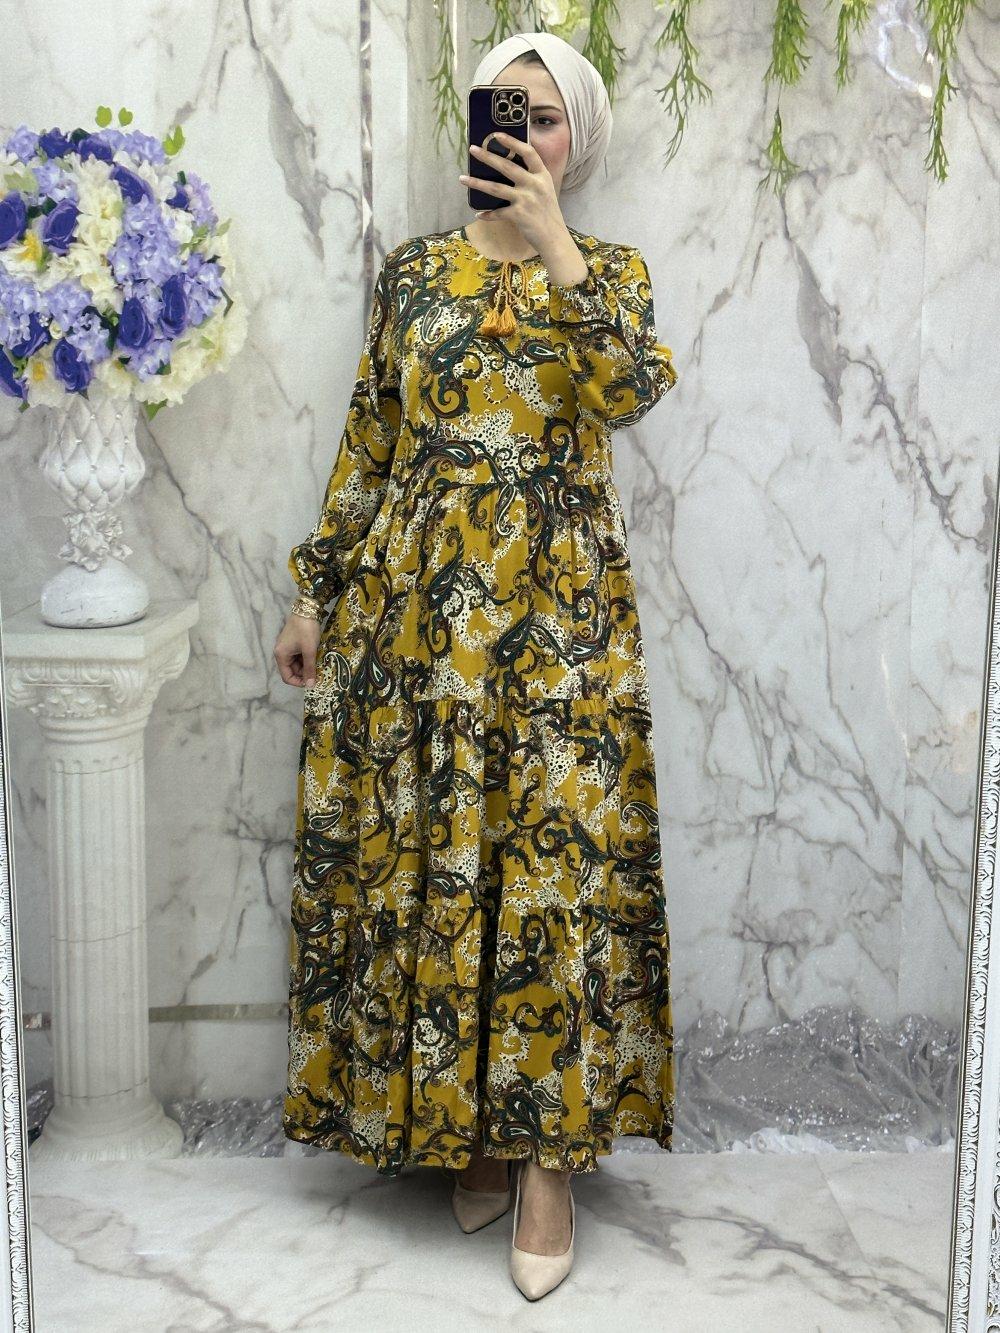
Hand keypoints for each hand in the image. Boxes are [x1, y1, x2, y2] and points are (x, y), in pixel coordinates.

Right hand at [274, 612, 321, 687]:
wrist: (307, 609)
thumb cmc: (306, 630)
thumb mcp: (309, 651)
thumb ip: (310, 669)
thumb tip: (310, 685)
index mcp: (281, 656)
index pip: (287, 677)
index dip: (298, 682)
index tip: (311, 682)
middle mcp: (281, 653)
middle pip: (292, 670)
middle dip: (304, 673)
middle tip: (318, 673)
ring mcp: (287, 647)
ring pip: (297, 663)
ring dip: (307, 666)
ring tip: (318, 664)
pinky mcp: (293, 642)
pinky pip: (298, 656)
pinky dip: (306, 658)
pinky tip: (316, 657)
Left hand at [460, 132, 587, 285]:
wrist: (554, 238)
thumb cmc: (548, 213)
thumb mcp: (545, 190)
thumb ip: (532, 178)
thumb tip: (508, 167)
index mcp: (542, 175)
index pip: (528, 152)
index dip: (512, 141)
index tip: (497, 135)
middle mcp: (534, 184)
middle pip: (507, 166)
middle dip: (487, 157)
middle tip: (472, 149)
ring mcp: (526, 199)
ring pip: (496, 188)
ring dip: (477, 183)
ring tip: (462, 178)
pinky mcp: (519, 215)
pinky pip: (498, 213)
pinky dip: (487, 214)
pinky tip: (478, 214)